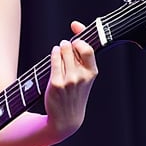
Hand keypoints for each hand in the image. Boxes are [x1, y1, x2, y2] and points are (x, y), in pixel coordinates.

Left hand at [43, 20, 98, 141]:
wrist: (66, 119)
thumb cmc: (74, 94)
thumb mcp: (83, 77)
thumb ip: (81, 57)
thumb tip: (74, 29)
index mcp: (92, 72)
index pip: (88, 48)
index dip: (81, 34)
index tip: (75, 27)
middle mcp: (82, 76)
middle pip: (73, 47)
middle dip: (68, 43)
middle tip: (65, 45)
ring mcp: (70, 80)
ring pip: (63, 52)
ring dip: (60, 48)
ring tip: (60, 49)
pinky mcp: (57, 84)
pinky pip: (54, 61)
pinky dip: (53, 54)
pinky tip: (54, 53)